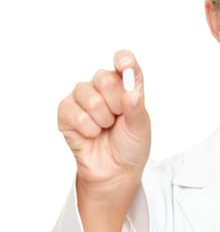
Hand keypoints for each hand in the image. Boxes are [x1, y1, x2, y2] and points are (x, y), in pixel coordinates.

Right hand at [58, 50, 150, 191]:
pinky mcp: (66, 112)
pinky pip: (73, 112)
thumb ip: (136, 108)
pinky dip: (87, 128)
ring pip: (89, 95)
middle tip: (119, 118)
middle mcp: (103, 87)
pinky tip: (92, 134)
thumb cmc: (131, 145)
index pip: (124, 61)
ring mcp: (83, 98)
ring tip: (106, 128)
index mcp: (126, 85)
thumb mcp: (140, 127)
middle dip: (115, 103)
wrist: (115, 171)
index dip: (123, 60)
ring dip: (101, 119)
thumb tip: (132, 92)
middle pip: (105, 78)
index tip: (125, 65)